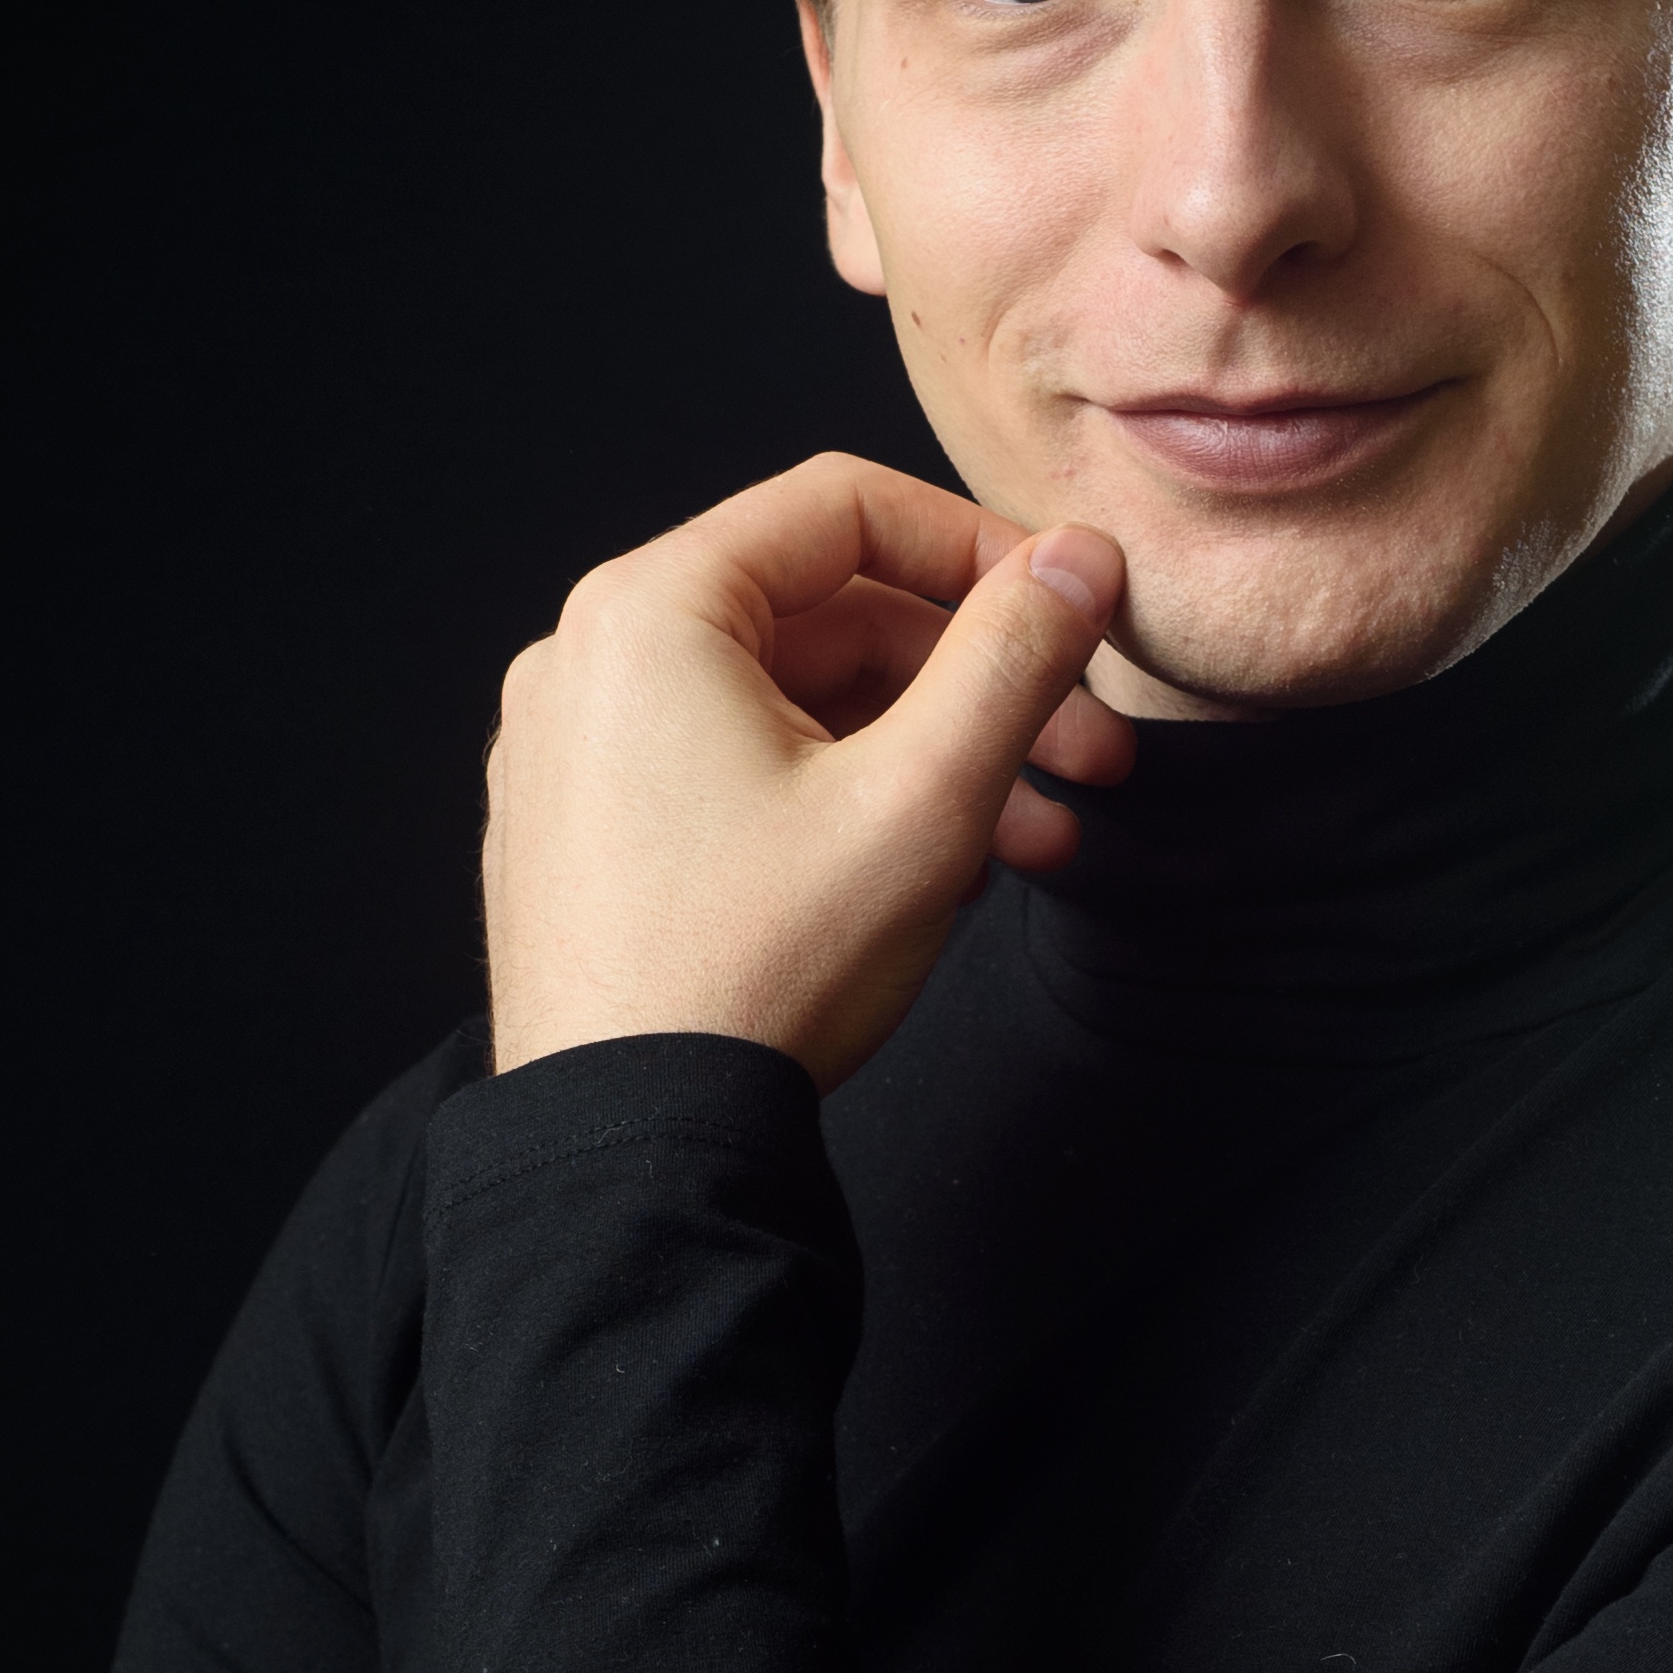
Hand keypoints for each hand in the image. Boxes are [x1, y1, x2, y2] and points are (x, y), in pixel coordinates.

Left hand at [480, 453, 1134, 1088]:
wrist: (635, 1164)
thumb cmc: (758, 974)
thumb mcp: (925, 799)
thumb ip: (1013, 656)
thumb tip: (1078, 559)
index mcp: (649, 614)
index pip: (845, 508)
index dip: (982, 547)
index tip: (1073, 608)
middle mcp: (593, 662)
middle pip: (828, 615)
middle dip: (979, 682)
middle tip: (1091, 748)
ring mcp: (582, 753)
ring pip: (799, 703)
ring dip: (934, 753)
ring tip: (1042, 839)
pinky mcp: (593, 834)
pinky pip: (744, 768)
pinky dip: (851, 795)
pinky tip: (949, 870)